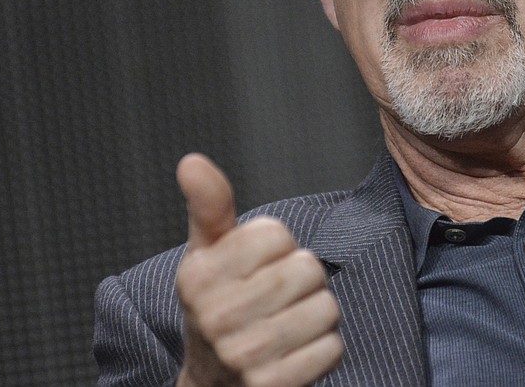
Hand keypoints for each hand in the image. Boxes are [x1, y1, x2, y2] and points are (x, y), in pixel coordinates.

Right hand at [174, 154, 342, 386]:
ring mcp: (245, 356)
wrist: (213, 384)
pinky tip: (296, 351)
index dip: (277, 246)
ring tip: (287, 323)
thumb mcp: (206, 254)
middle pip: (307, 269)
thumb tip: (191, 160)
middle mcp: (216, 317)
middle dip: (303, 279)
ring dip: (316, 314)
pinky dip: (323, 348)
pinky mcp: (275, 386)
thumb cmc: (217, 305)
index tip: (257, 266)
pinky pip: (332, 347)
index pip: (276, 233)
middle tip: (277, 297)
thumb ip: (209, 206)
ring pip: (326, 307)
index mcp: (198, 277)